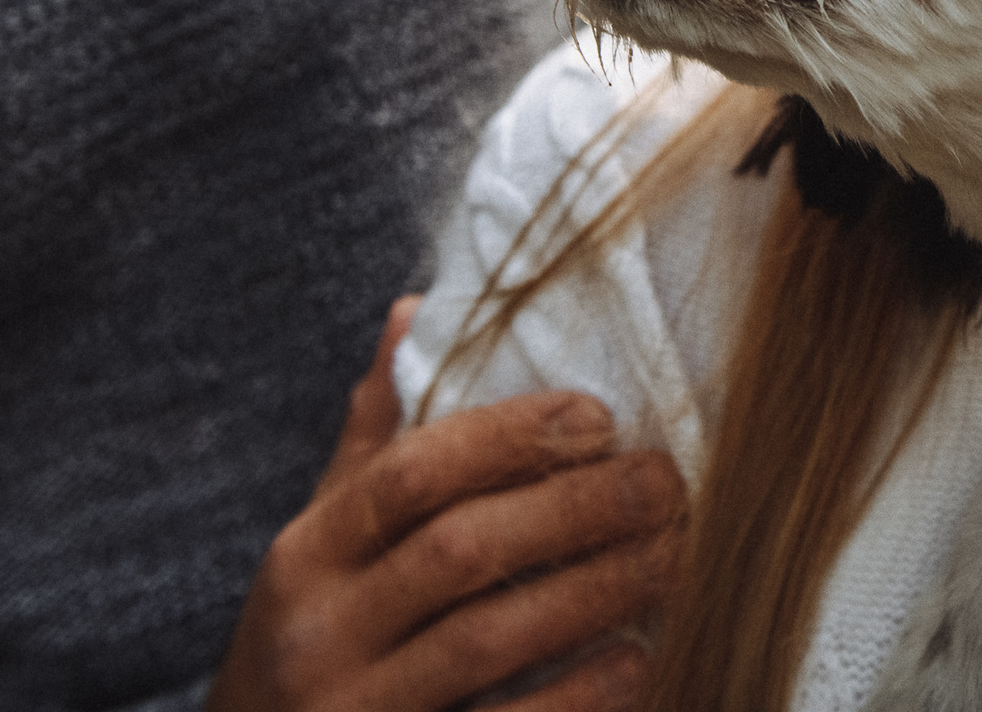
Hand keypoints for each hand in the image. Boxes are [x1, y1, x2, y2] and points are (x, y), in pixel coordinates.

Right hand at [208, 297, 686, 711]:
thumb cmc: (317, 639)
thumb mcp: (326, 543)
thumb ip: (376, 438)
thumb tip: (413, 309)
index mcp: (308, 553)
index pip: (409, 474)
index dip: (507, 437)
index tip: (598, 417)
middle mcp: (321, 630)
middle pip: (457, 550)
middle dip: (571, 510)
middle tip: (664, 481)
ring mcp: (353, 709)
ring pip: (485, 640)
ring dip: (591, 592)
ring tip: (673, 554)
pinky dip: (574, 698)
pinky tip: (636, 658)